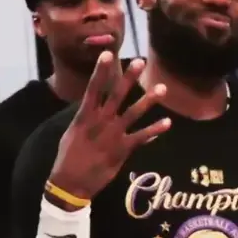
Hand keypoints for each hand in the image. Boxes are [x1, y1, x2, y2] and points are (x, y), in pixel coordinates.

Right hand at [49, 51, 169, 203]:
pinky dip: (155, 130)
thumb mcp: (73, 133)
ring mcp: (113, 135)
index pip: (93, 88)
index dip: (100, 71)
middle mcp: (100, 122)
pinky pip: (142, 137)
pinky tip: (168, 123)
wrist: (71, 183)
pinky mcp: (123, 149)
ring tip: (162, 87)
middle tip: (140, 61)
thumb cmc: (69, 157)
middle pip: (116, 95)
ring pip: (133, 113)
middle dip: (128, 78)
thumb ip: (85, 117)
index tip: (107, 54)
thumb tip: (92, 104)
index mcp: (84, 116)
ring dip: (148, 100)